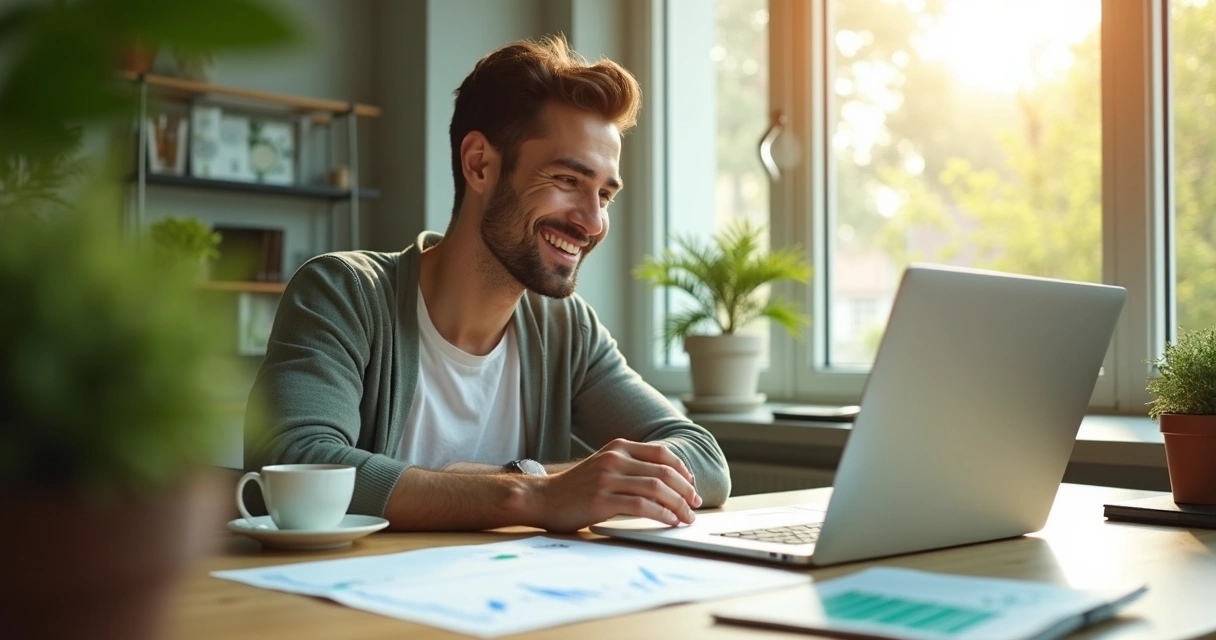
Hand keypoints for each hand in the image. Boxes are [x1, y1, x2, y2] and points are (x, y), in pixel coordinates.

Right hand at [532, 439, 702, 532]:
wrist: (542, 498)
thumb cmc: (576, 487)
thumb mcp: (604, 466)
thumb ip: (630, 467)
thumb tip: (666, 482)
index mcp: (618, 447)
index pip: (662, 453)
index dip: (683, 470)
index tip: (692, 486)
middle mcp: (614, 459)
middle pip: (664, 472)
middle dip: (686, 490)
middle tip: (695, 504)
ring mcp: (607, 478)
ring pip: (656, 488)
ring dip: (678, 505)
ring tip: (686, 517)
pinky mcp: (602, 500)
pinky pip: (642, 506)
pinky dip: (661, 514)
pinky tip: (669, 521)